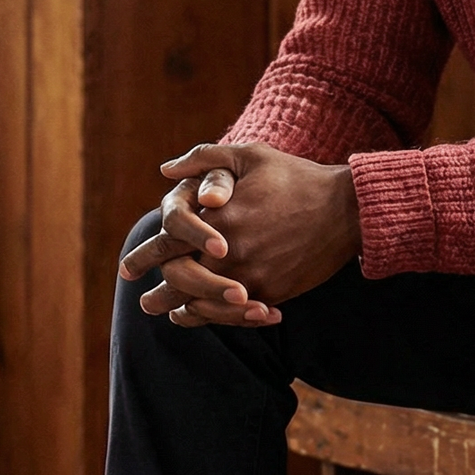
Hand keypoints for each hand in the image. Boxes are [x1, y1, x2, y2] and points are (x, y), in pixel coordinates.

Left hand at [120, 142, 362, 326]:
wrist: (346, 210)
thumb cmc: (297, 178)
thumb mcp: (250, 156)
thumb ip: (205, 159)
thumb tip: (165, 171)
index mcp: (218, 219)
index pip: (168, 243)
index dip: (145, 257)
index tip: (128, 269)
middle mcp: (230, 253)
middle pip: (180, 283)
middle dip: (159, 294)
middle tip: (145, 303)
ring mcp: (252, 277)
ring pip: (205, 305)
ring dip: (184, 312)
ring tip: (171, 315)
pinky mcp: (273, 293)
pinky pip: (235, 313)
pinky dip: (217, 318)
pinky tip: (206, 317)